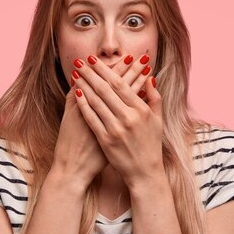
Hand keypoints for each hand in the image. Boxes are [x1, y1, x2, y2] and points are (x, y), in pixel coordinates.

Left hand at [71, 54, 163, 186]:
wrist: (144, 173)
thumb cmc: (151, 145)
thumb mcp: (158, 120)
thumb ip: (154, 97)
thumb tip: (150, 77)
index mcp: (141, 110)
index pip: (120, 84)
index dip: (105, 70)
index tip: (94, 60)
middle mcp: (128, 118)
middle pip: (105, 89)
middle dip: (91, 73)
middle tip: (80, 60)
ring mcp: (116, 129)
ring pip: (96, 101)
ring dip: (84, 85)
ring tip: (76, 73)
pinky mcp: (105, 140)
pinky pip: (91, 118)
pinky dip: (83, 104)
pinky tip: (76, 93)